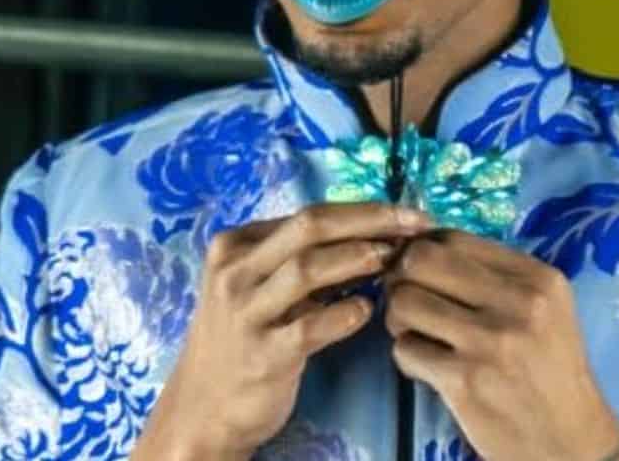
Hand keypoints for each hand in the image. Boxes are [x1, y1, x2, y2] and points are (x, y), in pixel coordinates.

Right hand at [133, 202, 432, 460]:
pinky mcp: (261, 356)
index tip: (407, 215)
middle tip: (414, 224)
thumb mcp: (258, 290)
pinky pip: (307, 329)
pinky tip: (366, 310)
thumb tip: (374, 239)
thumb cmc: (241, 340)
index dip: (362, 211)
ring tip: (392, 259)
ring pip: (305, 269)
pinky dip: (342, 316)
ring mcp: (244, 314)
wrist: (203, 408)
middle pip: (308, 228)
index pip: (306, 214)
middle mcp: (234, 272)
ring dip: (355, 258)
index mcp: (234, 246)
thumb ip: (301, 263)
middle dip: (368, 220)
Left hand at [384, 230, 618, 460]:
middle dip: (402, 278)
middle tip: (411, 300)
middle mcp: (517, 303)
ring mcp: (490, 342)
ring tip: (418, 334)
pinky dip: (407, 356)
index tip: (421, 273)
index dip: (423, 250)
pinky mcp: (465, 381)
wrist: (570, 441)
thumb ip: (495, 275)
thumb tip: (423, 245)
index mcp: (538, 278)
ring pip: (403, 302)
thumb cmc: (551, 369)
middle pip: (420, 260)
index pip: (453, 238)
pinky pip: (404, 349)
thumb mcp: (545, 309)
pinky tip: (428, 367)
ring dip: (399, 319)